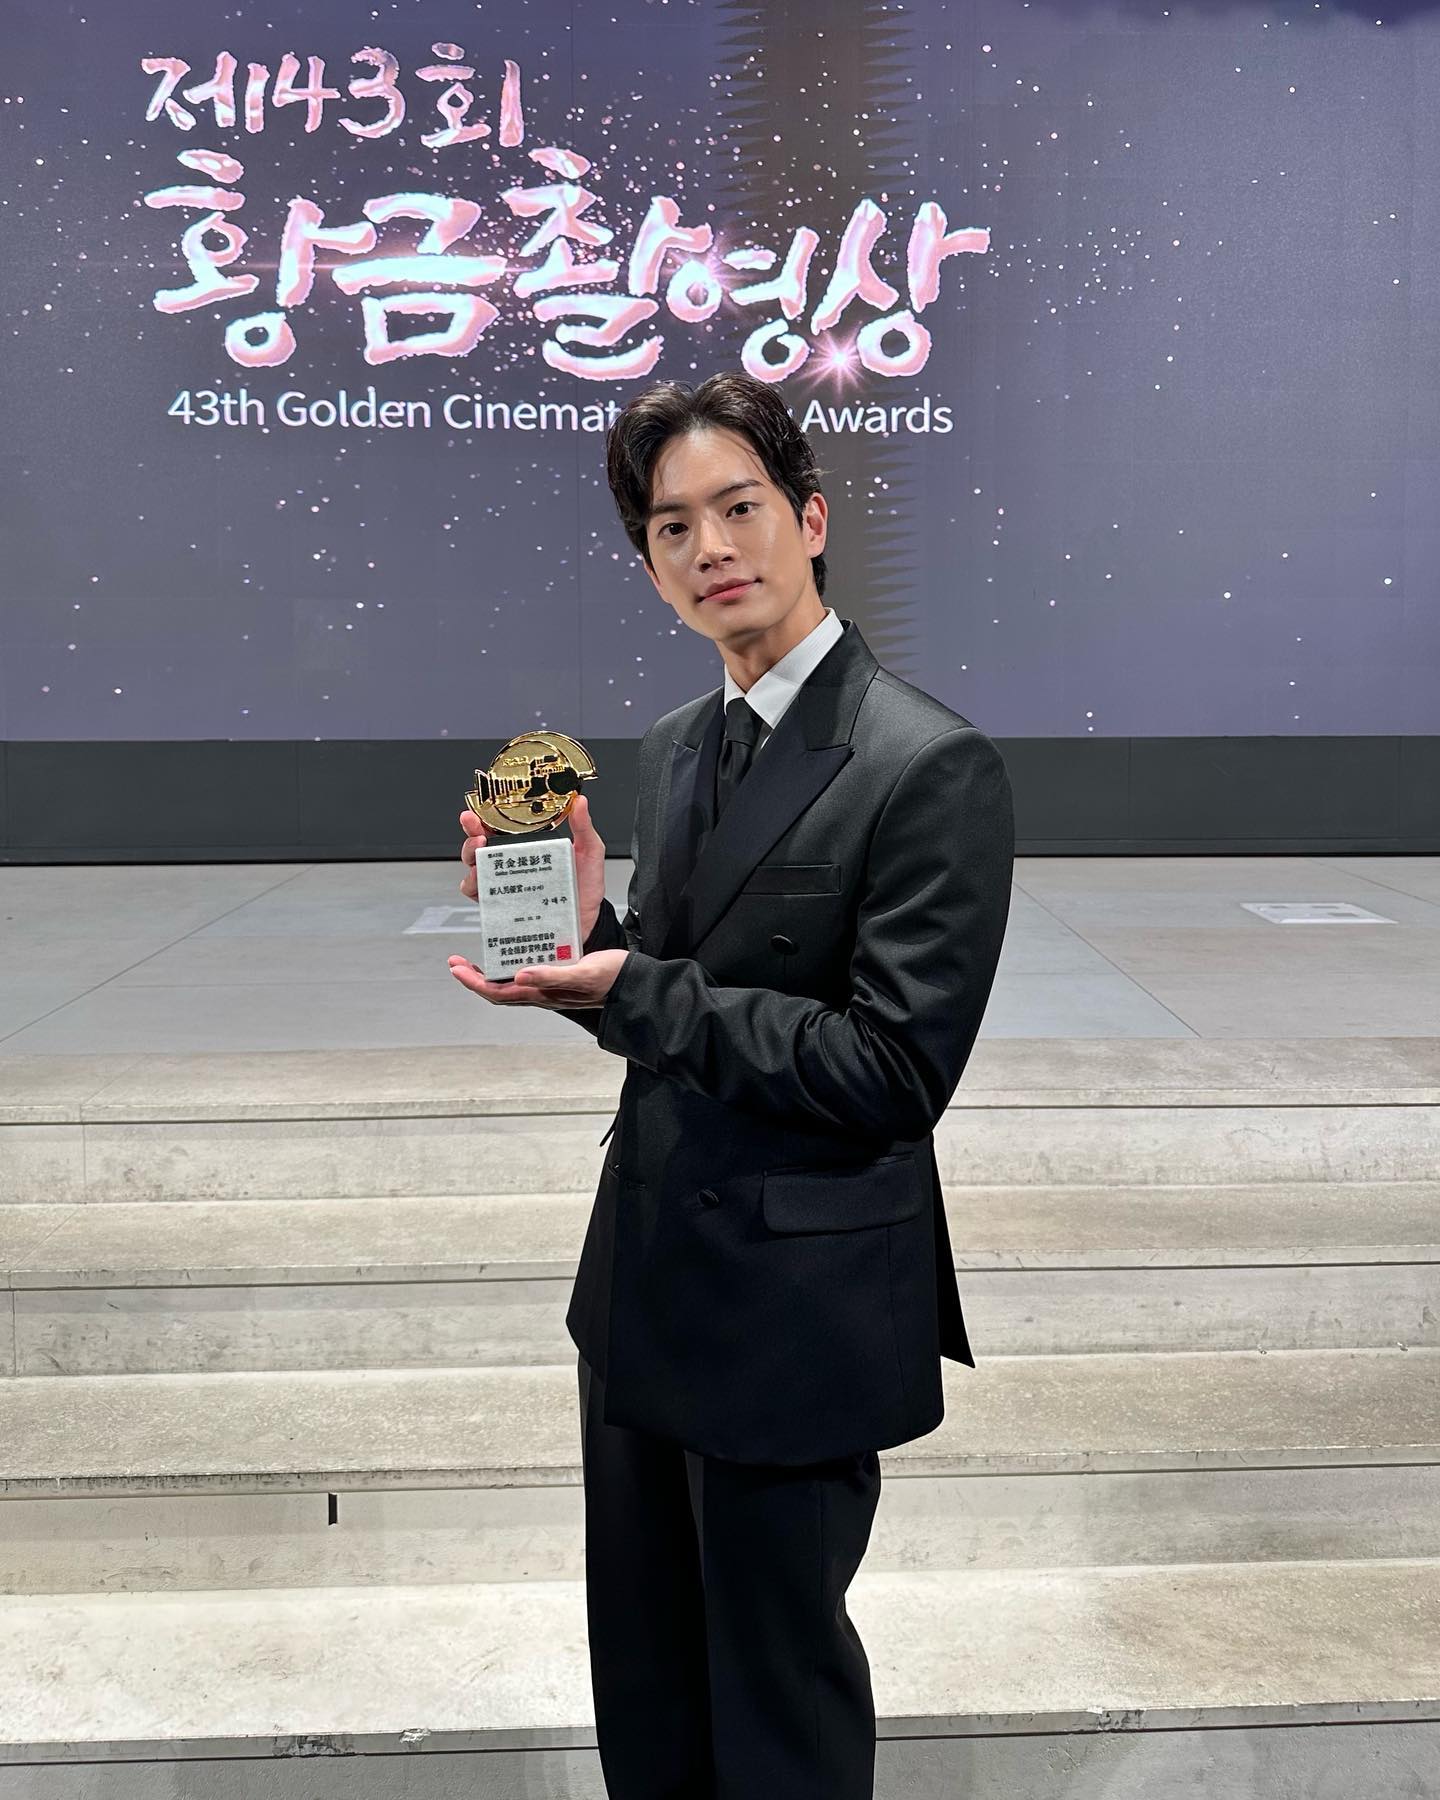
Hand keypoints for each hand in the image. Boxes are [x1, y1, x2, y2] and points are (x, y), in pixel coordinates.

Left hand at [448, 947, 628, 1008]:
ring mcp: (550, 988)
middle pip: (498, 991)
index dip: (474, 982)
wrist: (634, 984)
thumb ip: (551, 976)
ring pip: (510, 986)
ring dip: (489, 975)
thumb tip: (518, 976)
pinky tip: (512, 955)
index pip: (498, 992)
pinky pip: (526, 977)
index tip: (457, 968)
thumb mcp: (582, 974)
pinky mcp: (559, 979)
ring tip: (475, 961)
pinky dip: (510, 967)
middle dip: (474, 978)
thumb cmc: (611, 978)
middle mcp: (542, 994)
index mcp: (543, 994)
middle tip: (457, 962)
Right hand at [459, 792, 607, 944]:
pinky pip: (479, 895)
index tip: (477, 813)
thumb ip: (584, 828)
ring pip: (475, 868)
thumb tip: (580, 803)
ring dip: (471, 860)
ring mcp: (506, 883)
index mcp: (529, 845)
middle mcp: (514, 862)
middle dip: (471, 838)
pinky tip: (483, 882)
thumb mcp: (588, 852)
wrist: (587, 921)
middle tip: (478, 836)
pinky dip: (474, 887)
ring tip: (480, 857)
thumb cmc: (585, 888)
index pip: (501, 827)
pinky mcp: (503, 904)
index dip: (484, 817)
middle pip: (480, 846)